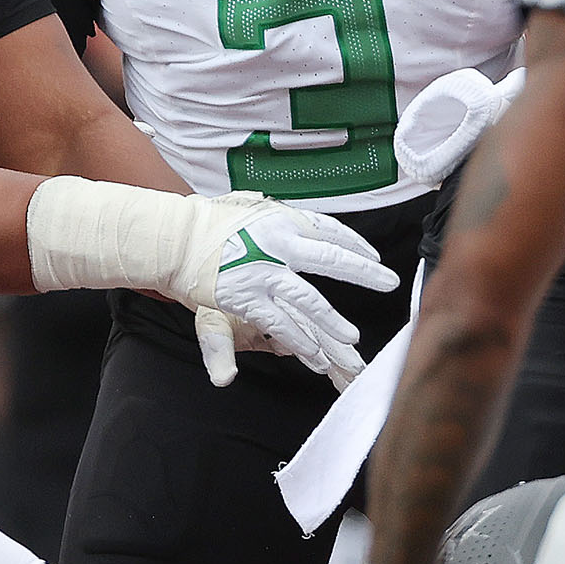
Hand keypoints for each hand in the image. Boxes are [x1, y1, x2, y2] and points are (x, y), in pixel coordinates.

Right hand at [183, 198, 395, 389]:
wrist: (175, 239)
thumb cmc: (212, 223)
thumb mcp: (252, 209)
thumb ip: (282, 219)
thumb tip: (309, 226)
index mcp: (282, 219)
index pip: (330, 229)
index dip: (355, 244)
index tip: (374, 256)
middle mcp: (278, 244)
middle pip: (331, 259)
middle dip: (364, 273)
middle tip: (389, 283)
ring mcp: (263, 273)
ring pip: (308, 301)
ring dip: (332, 322)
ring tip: (352, 338)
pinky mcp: (246, 298)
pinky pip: (279, 324)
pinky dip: (298, 341)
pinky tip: (314, 354)